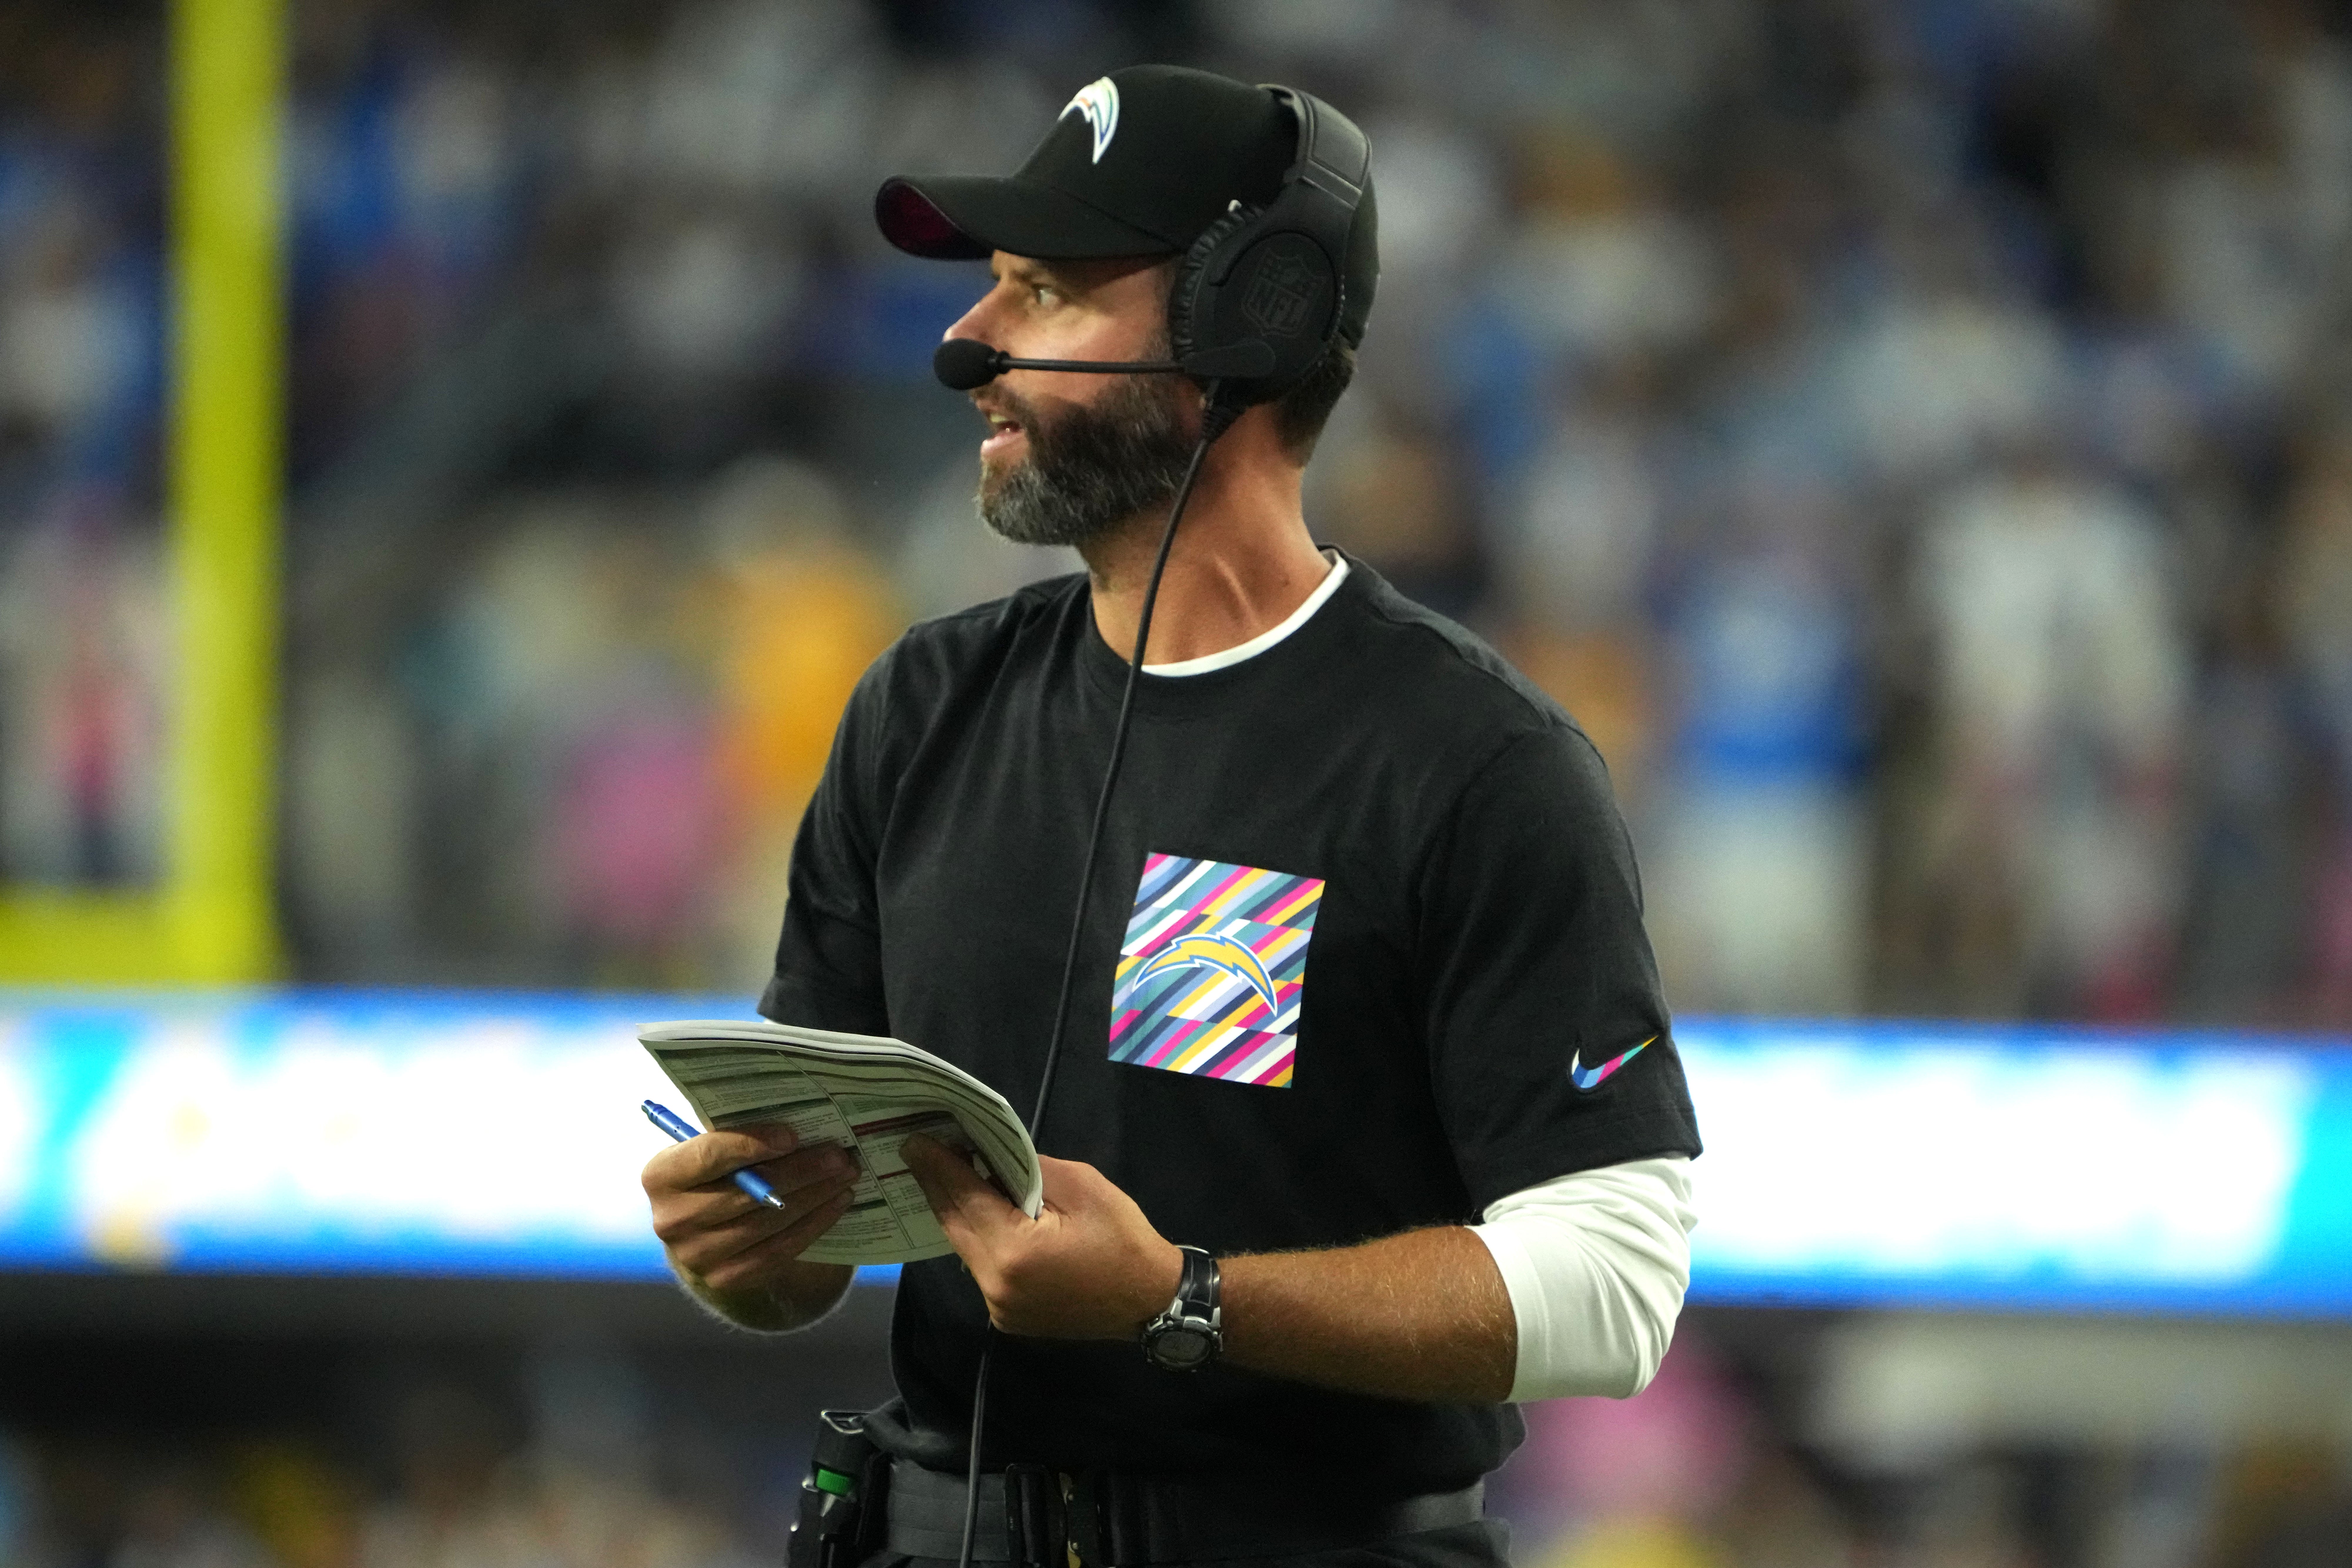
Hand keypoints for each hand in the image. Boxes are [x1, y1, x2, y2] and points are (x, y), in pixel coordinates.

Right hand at [642, 1122, 857, 1296]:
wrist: (704, 1227)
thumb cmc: (715, 1171)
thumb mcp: (714, 1147)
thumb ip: (740, 1135)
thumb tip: (800, 1121)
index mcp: (661, 1176)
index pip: (708, 1156)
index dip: (751, 1145)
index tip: (793, 1135)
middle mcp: (671, 1220)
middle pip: (746, 1193)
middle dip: (800, 1172)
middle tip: (839, 1155)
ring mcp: (697, 1255)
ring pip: (767, 1223)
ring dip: (815, 1197)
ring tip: (847, 1175)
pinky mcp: (725, 1279)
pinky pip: (778, 1251)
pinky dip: (813, 1225)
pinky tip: (837, 1204)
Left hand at [901, 1134, 1182, 1339]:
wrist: (1151, 1300)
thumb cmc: (1123, 1238)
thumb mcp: (1082, 1186)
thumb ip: (1030, 1170)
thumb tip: (990, 1158)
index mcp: (1014, 1252)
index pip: (964, 1198)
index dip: (938, 1165)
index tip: (914, 1140)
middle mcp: (996, 1286)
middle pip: (954, 1225)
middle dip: (937, 1185)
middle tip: (919, 1150)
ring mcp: (999, 1307)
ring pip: (964, 1248)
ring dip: (956, 1211)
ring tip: (947, 1174)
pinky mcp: (1008, 1317)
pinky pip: (981, 1268)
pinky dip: (977, 1237)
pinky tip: (978, 1213)